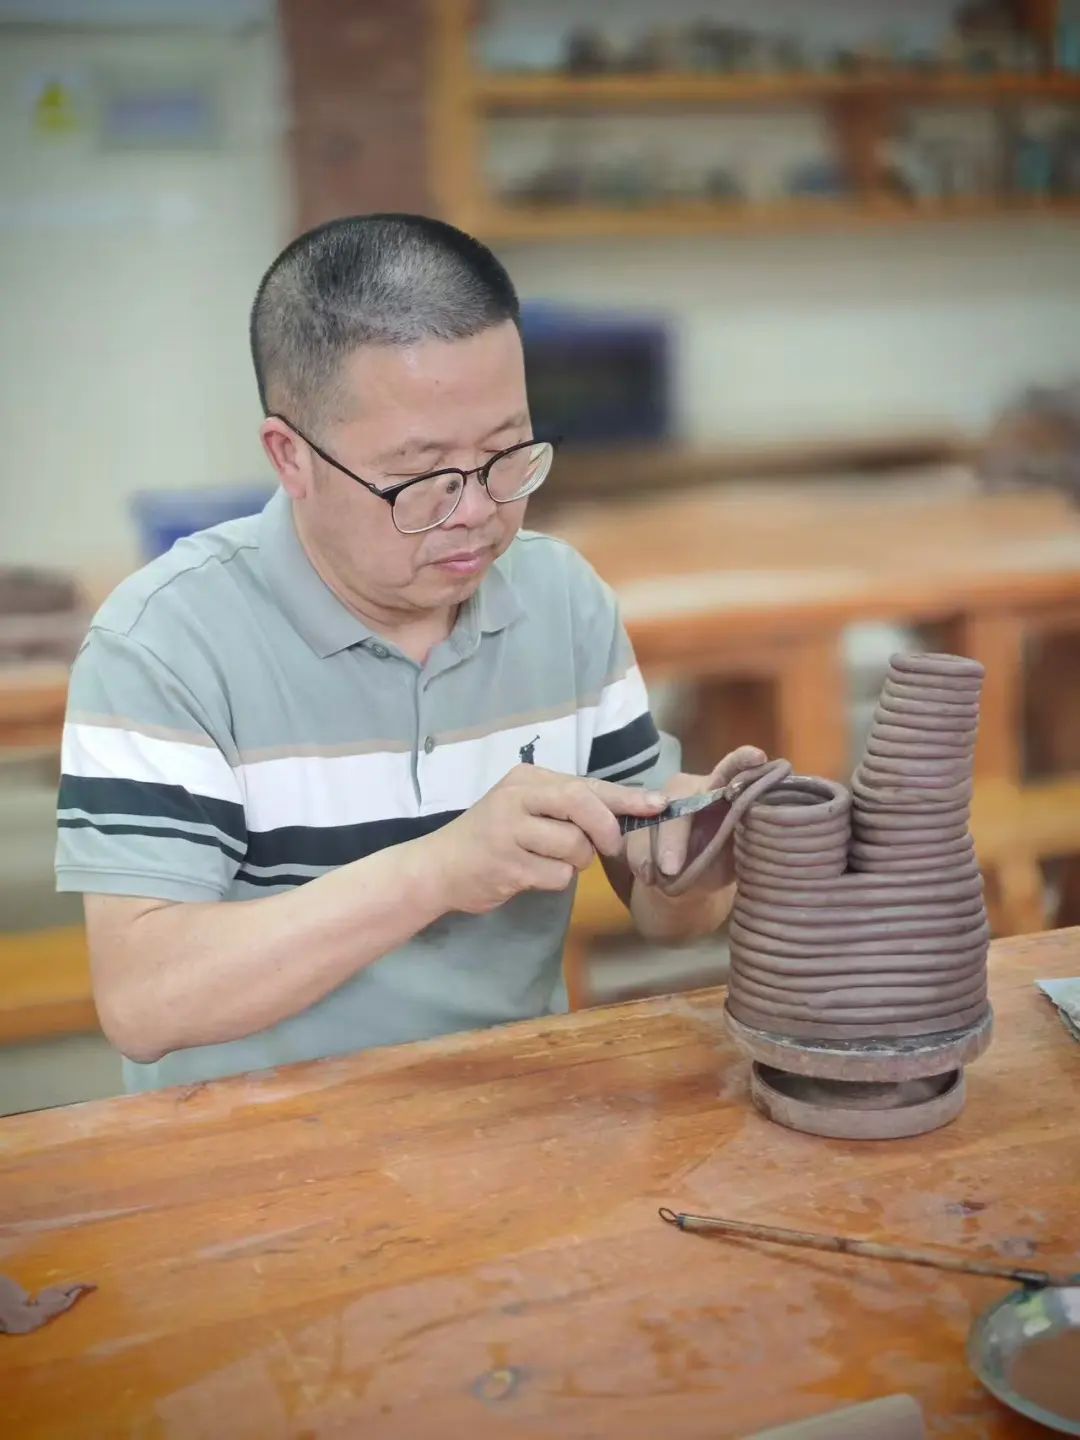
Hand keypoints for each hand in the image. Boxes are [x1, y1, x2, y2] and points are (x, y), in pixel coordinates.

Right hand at [429, 765, 667, 914]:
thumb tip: (630, 810)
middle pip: (584, 807)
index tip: (658, 805)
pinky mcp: (507, 865)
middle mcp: (517, 798)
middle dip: (605, 831)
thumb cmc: (492, 836)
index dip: (627, 797)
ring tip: (546, 860)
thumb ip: (569, 806)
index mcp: (527, 779)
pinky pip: (558, 876)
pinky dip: (554, 881)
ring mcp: (510, 831)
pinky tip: (529, 875)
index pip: (586, 785)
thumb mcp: (526, 808)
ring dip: (573, 862)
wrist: (440, 866)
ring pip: (575, 847)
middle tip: (607, 847)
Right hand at [625, 746, 766, 892]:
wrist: (688, 883)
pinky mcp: (638, 819)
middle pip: (679, 800)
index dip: (742, 761)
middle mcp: (692, 789)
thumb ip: (747, 835)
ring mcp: (661, 802)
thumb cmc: (720, 861)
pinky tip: (645, 875)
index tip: (757, 757)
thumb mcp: (738, 853)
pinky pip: (631, 834)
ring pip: (649, 818)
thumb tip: (762, 830)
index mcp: (722, 791)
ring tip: (653, 878)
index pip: (734, 770)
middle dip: (672, 836)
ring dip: (648, 850)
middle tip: (670, 868)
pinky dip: (636, 856)